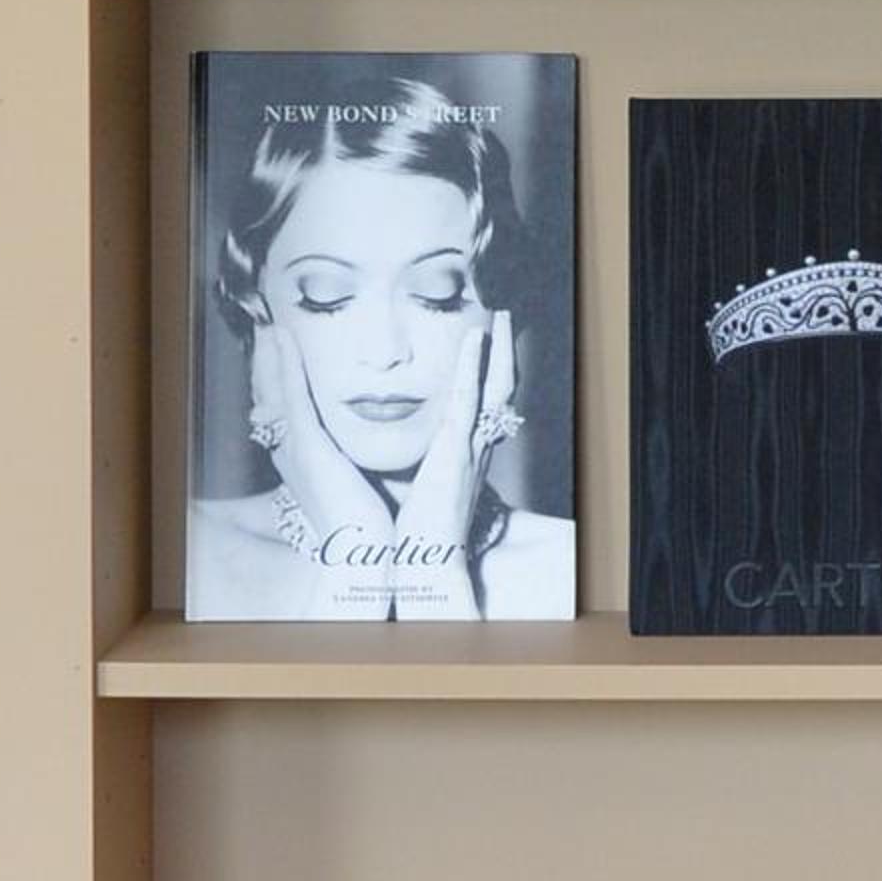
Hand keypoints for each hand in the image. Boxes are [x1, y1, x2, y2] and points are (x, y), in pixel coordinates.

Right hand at [249, 317, 394, 603]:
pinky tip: (279, 338)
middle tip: (266, 326)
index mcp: (304, 456)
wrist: (366, 551)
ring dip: (270, 354)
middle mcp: (291, 449)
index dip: (278, 376)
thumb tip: (362, 438)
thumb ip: (353, 454)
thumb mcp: (357, 477)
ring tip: (268, 322)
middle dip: (268, 362)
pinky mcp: (306, 446)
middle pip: (273, 395)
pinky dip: (283, 366)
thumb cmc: (368, 519)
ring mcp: (296, 446)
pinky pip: (291, 397)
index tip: (279, 345)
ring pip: (277, 389)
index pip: (285, 406)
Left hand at [392, 312, 522, 616]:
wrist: (417, 564)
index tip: (486, 344)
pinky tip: (475, 338)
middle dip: (503, 353)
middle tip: (501, 319)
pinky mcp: (454, 451)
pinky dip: (474, 366)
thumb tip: (379, 446)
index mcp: (463, 456)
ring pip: (494, 388)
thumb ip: (405, 461)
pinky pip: (469, 400)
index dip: (488, 374)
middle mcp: (474, 448)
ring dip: (498, 349)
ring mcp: (468, 448)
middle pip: (499, 390)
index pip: (482, 406)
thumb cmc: (410, 533)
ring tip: (498, 316)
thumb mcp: (411, 488)